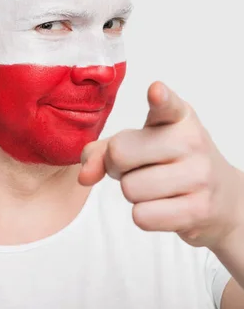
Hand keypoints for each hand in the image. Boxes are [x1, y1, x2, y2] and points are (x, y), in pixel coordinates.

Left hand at [78, 81, 243, 249]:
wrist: (222, 199)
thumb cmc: (170, 163)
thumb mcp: (141, 144)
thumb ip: (103, 150)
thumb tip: (84, 175)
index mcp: (177, 116)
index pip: (167, 104)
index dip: (160, 98)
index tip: (156, 92)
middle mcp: (192, 141)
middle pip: (119, 153)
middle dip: (117, 166)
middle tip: (138, 166)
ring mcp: (199, 175)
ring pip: (129, 189)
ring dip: (133, 193)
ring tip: (155, 186)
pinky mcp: (199, 209)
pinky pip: (142, 216)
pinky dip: (145, 215)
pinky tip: (165, 206)